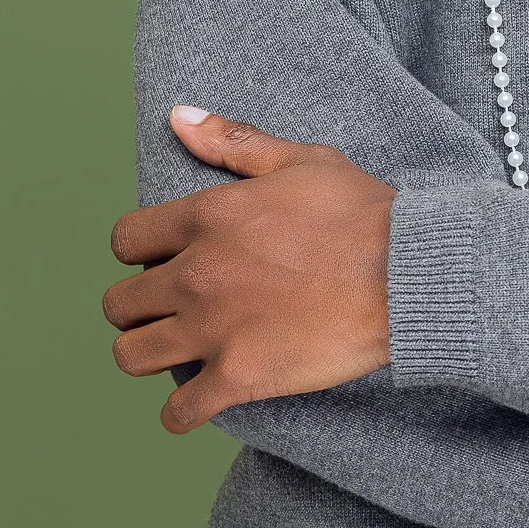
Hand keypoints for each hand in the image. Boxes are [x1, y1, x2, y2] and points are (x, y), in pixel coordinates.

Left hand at [104, 108, 395, 432]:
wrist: (409, 272)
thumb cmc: (361, 212)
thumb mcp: (300, 160)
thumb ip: (233, 142)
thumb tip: (177, 116)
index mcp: (207, 216)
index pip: (126, 241)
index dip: (139, 250)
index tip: (161, 259)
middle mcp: (197, 274)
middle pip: (119, 303)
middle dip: (138, 305)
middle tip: (168, 307)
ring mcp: (214, 330)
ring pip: (132, 356)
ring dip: (147, 353)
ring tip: (172, 350)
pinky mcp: (239, 377)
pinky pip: (179, 411)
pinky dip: (181, 412)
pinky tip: (198, 400)